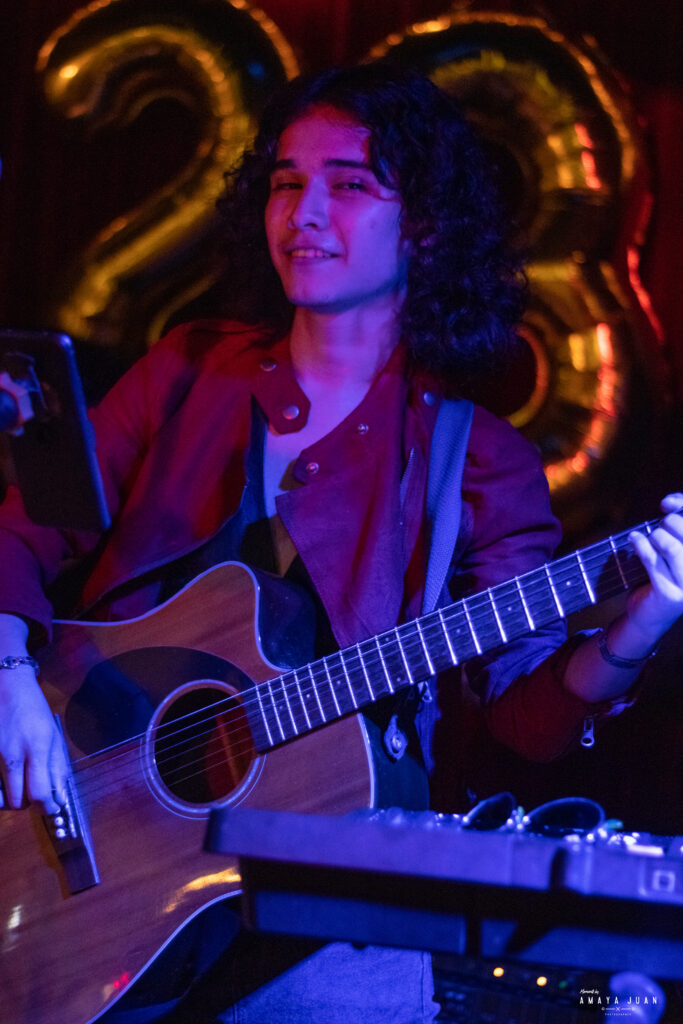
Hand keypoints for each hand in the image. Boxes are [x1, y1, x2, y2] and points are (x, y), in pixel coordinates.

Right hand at [0, 666, 68, 813]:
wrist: (6, 684)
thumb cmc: (33, 708)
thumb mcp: (53, 733)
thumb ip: (56, 765)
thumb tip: (59, 795)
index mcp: (38, 746)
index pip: (40, 792)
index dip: (47, 807)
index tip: (51, 808)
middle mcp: (13, 753)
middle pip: (18, 801)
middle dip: (28, 804)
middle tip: (33, 796)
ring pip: (0, 799)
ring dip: (10, 799)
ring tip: (17, 786)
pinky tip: (4, 778)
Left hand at [626, 493, 682, 644]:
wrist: (649, 617)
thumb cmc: (663, 576)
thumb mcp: (675, 551)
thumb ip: (677, 528)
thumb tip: (668, 504)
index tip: (665, 503)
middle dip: (668, 524)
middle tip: (658, 529)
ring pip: (669, 546)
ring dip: (654, 537)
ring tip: (648, 538)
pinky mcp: (670, 595)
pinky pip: (651, 560)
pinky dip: (639, 545)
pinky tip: (634, 541)